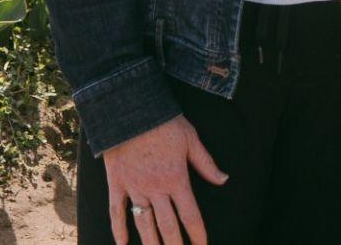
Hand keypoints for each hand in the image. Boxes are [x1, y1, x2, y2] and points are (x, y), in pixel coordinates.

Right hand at [105, 114, 228, 244]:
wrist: (132, 109)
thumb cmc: (165, 122)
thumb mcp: (191, 139)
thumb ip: (206, 162)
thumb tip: (224, 179)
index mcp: (176, 178)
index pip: (190, 214)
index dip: (197, 233)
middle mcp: (156, 188)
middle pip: (167, 226)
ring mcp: (135, 187)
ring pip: (143, 224)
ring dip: (151, 243)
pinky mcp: (117, 183)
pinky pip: (116, 211)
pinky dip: (118, 229)